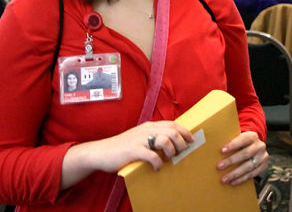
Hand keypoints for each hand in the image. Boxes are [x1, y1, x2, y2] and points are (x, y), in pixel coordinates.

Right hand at [61, 120, 193, 188]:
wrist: (100, 152)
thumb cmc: (122, 147)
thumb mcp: (139, 137)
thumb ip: (152, 136)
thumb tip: (171, 142)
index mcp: (149, 126)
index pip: (172, 124)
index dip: (184, 131)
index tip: (191, 139)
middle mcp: (146, 130)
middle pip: (172, 131)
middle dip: (181, 142)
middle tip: (181, 152)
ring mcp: (139, 140)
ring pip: (164, 141)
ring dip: (171, 151)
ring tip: (169, 159)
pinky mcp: (133, 151)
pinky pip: (152, 156)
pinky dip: (158, 162)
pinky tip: (157, 167)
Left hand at [217, 131, 267, 185]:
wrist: (254, 146)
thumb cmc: (241, 143)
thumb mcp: (237, 138)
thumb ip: (228, 139)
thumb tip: (210, 144)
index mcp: (252, 136)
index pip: (243, 139)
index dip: (233, 145)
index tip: (222, 150)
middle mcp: (259, 146)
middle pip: (245, 154)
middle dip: (231, 161)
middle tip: (219, 166)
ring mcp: (262, 157)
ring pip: (249, 166)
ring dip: (235, 173)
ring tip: (224, 178)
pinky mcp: (263, 166)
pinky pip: (252, 174)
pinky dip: (242, 179)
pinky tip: (233, 182)